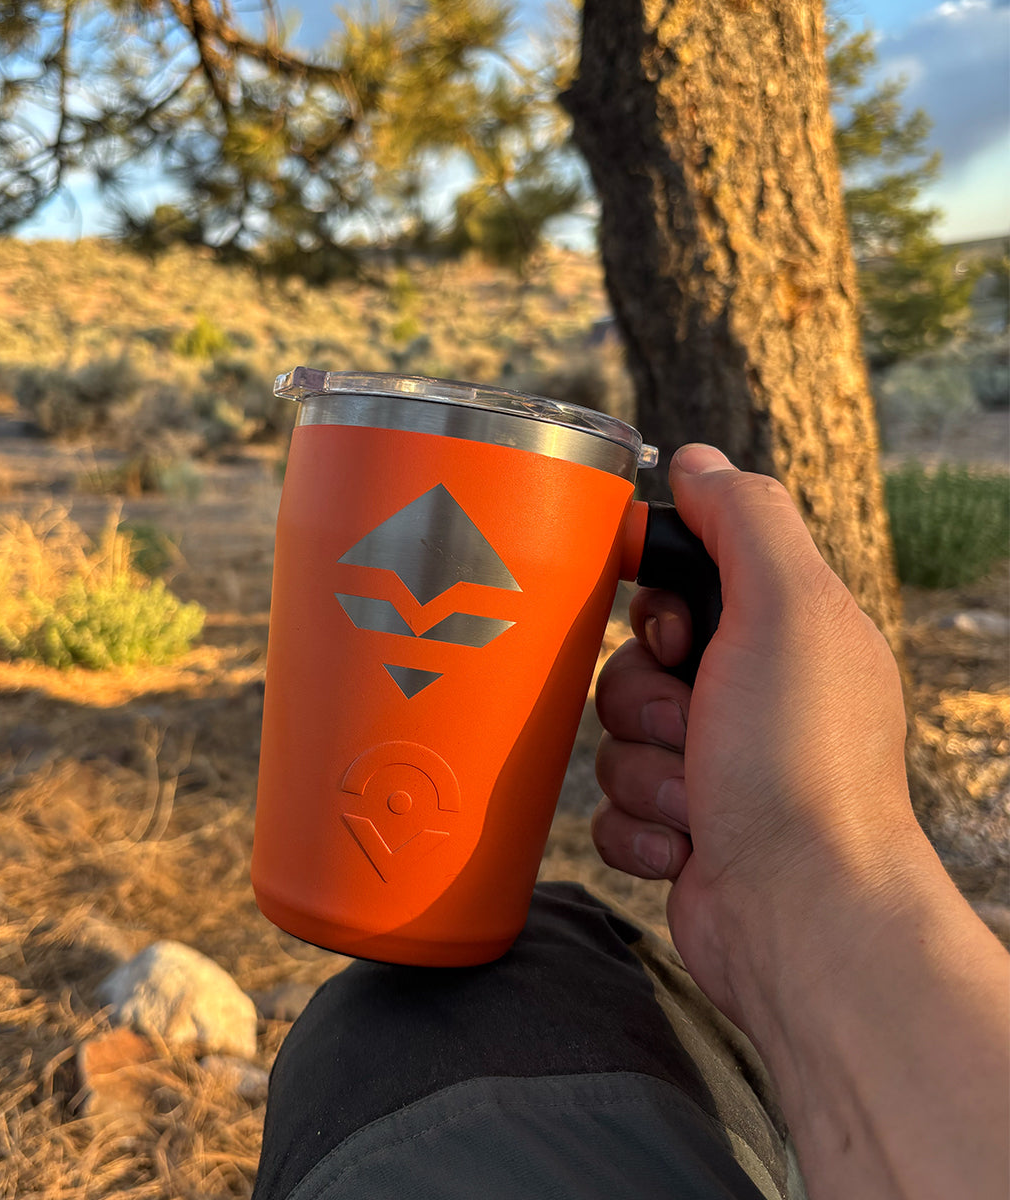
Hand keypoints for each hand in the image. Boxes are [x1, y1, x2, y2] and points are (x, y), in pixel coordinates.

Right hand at [592, 443, 1009, 1198]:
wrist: (799, 915)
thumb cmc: (797, 762)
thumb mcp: (785, 608)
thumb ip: (743, 520)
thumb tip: (696, 459)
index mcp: (784, 636)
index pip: (681, 580)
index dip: (655, 602)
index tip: (674, 633)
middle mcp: (750, 697)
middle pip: (630, 661)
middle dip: (644, 699)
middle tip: (693, 726)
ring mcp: (713, 768)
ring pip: (613, 736)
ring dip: (643, 769)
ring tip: (698, 799)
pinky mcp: (680, 828)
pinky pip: (609, 804)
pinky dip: (639, 824)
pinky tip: (688, 844)